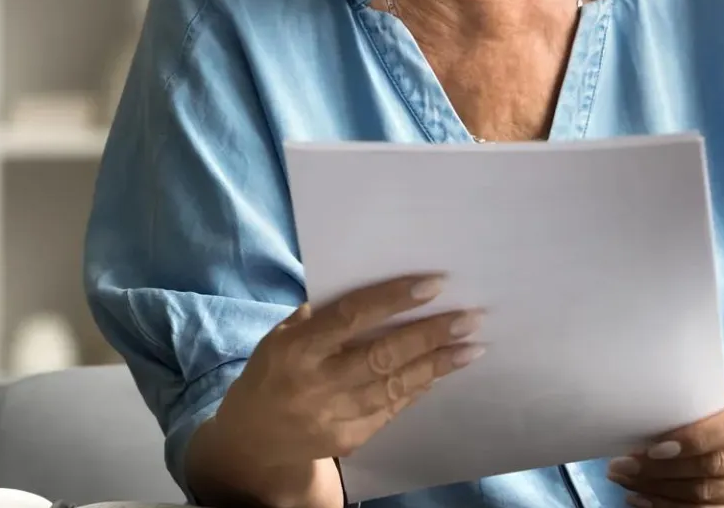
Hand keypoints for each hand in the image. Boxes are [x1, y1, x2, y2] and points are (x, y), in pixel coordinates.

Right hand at [204, 275, 482, 471]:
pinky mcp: (348, 440)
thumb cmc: (274, 370)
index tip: (433, 284)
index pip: (351, 317)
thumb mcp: (282, 335)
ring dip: (437, 366)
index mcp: (296, 349)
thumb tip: (379, 283)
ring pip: (395, 387)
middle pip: (382, 356)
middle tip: (469, 318)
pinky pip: (391, 409)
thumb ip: (323, 314)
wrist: (252, 439)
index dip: (393, 299)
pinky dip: (417, 388)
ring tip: (471, 347)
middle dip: (430, 336)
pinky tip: (440, 371)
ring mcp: (332, 416)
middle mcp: (315, 384)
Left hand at [607, 391, 723, 507]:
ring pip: (705, 496)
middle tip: (624, 465)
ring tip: (627, 482)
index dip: (692, 440)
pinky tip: (644, 500)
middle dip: (661, 469)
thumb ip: (700, 407)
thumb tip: (643, 418)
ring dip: (659, 491)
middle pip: (713, 467)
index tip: (652, 447)